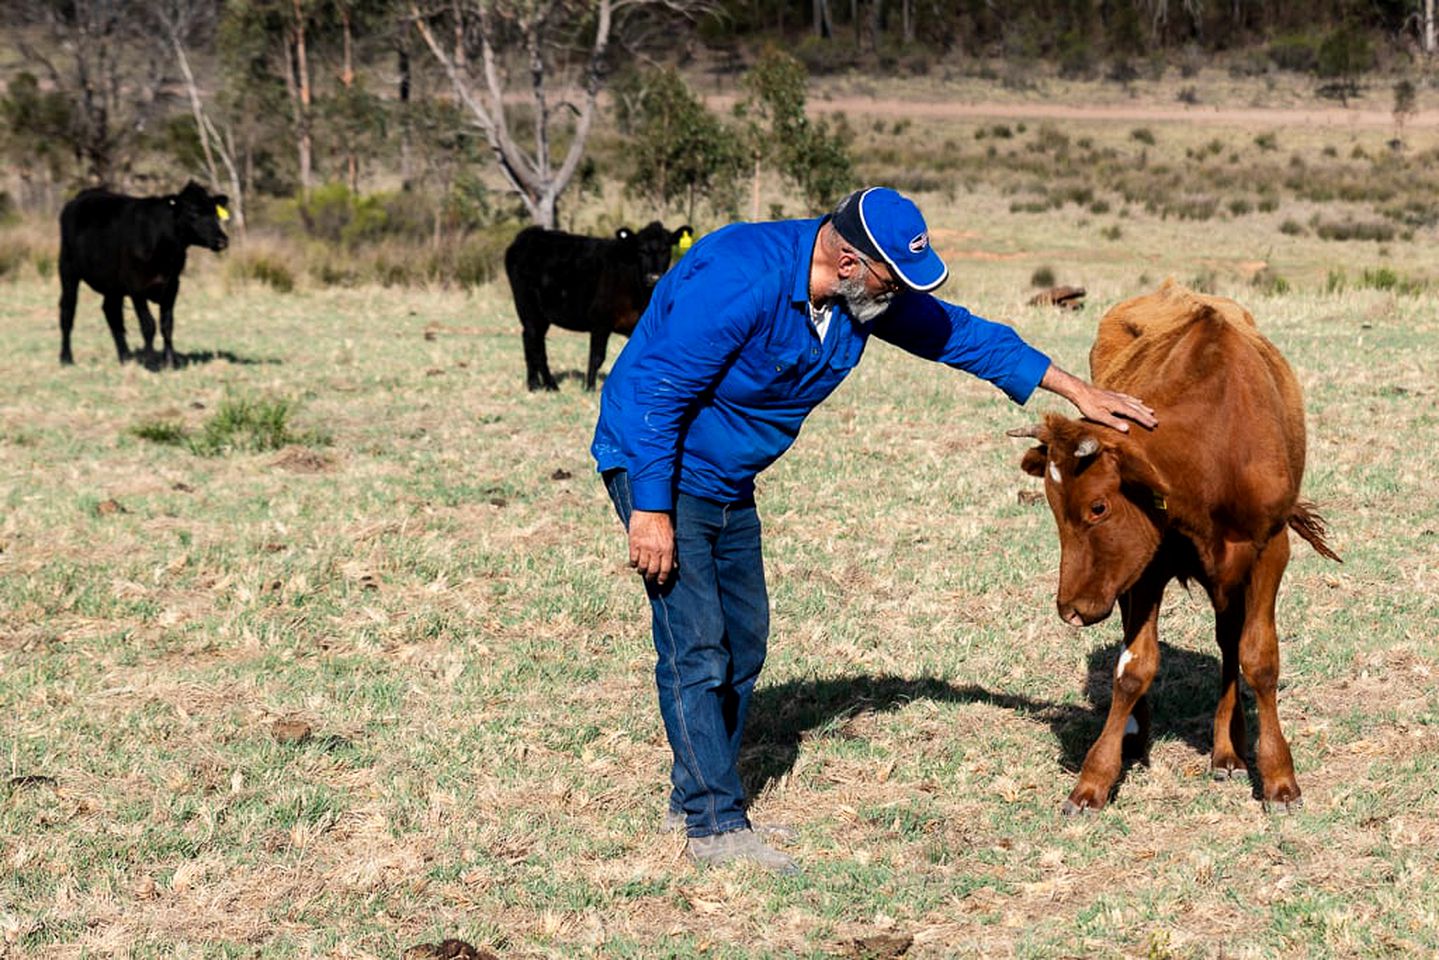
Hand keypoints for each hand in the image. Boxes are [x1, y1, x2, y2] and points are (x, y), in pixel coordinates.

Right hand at [629, 510, 675, 584]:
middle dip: (651, 577)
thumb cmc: (663, 521)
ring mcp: (644, 547)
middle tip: (650, 579)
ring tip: (642, 571)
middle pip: (653, 571)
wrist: (651, 508)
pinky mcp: (634, 543)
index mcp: (667, 549)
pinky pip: (633, 559)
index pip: (665, 570)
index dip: (662, 578)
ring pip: (642, 567)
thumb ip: (673, 553)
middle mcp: (655, 550)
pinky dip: (634, 563)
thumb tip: (674, 566)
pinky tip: (635, 563)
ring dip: (642, 571)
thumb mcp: (672, 537)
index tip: (660, 582)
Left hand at [1040, 365, 1156, 432]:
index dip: (1144, 420)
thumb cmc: (1088, 405)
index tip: (1153, 425)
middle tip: (1156, 422)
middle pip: (1137, 408)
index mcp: (1118, 406)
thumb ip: (1113, 422)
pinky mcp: (1112, 395)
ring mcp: (1116, 396)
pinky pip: (1128, 397)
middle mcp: (1120, 400)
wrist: (1080, 391)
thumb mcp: (1099, 416)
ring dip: (1143, 408)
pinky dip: (1135, 400)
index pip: (1135, 414)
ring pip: (1133, 402)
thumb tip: (1127, 429)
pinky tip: (1137, 400)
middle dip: (1146, 415)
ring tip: (1151, 411)